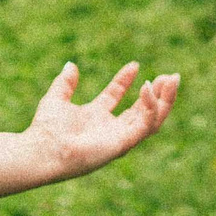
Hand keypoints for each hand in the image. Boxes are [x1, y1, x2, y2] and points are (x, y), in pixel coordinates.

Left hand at [25, 60, 178, 182]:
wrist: (43, 151)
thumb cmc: (46, 130)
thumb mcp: (56, 99)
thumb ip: (65, 83)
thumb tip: (71, 65)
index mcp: (95, 118)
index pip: (116, 97)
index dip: (125, 80)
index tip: (134, 64)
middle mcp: (109, 129)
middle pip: (141, 111)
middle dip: (157, 93)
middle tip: (170, 75)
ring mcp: (118, 138)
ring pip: (152, 120)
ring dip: (165, 100)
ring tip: (171, 80)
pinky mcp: (124, 143)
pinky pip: (145, 125)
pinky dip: (152, 106)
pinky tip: (148, 88)